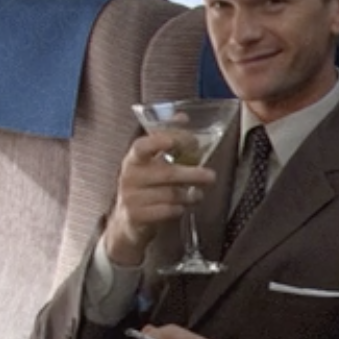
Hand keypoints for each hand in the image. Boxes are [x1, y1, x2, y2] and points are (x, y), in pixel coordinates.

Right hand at [104, 134, 215, 265]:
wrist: (128, 221)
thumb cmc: (146, 186)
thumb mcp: (153, 162)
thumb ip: (168, 139)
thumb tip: (182, 117)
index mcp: (134, 158)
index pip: (143, 146)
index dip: (158, 142)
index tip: (173, 142)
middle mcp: (130, 176)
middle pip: (166, 173)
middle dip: (192, 174)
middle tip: (211, 176)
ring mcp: (131, 197)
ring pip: (170, 194)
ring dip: (189, 194)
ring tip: (198, 194)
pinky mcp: (136, 217)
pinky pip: (166, 211)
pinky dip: (179, 209)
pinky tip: (183, 207)